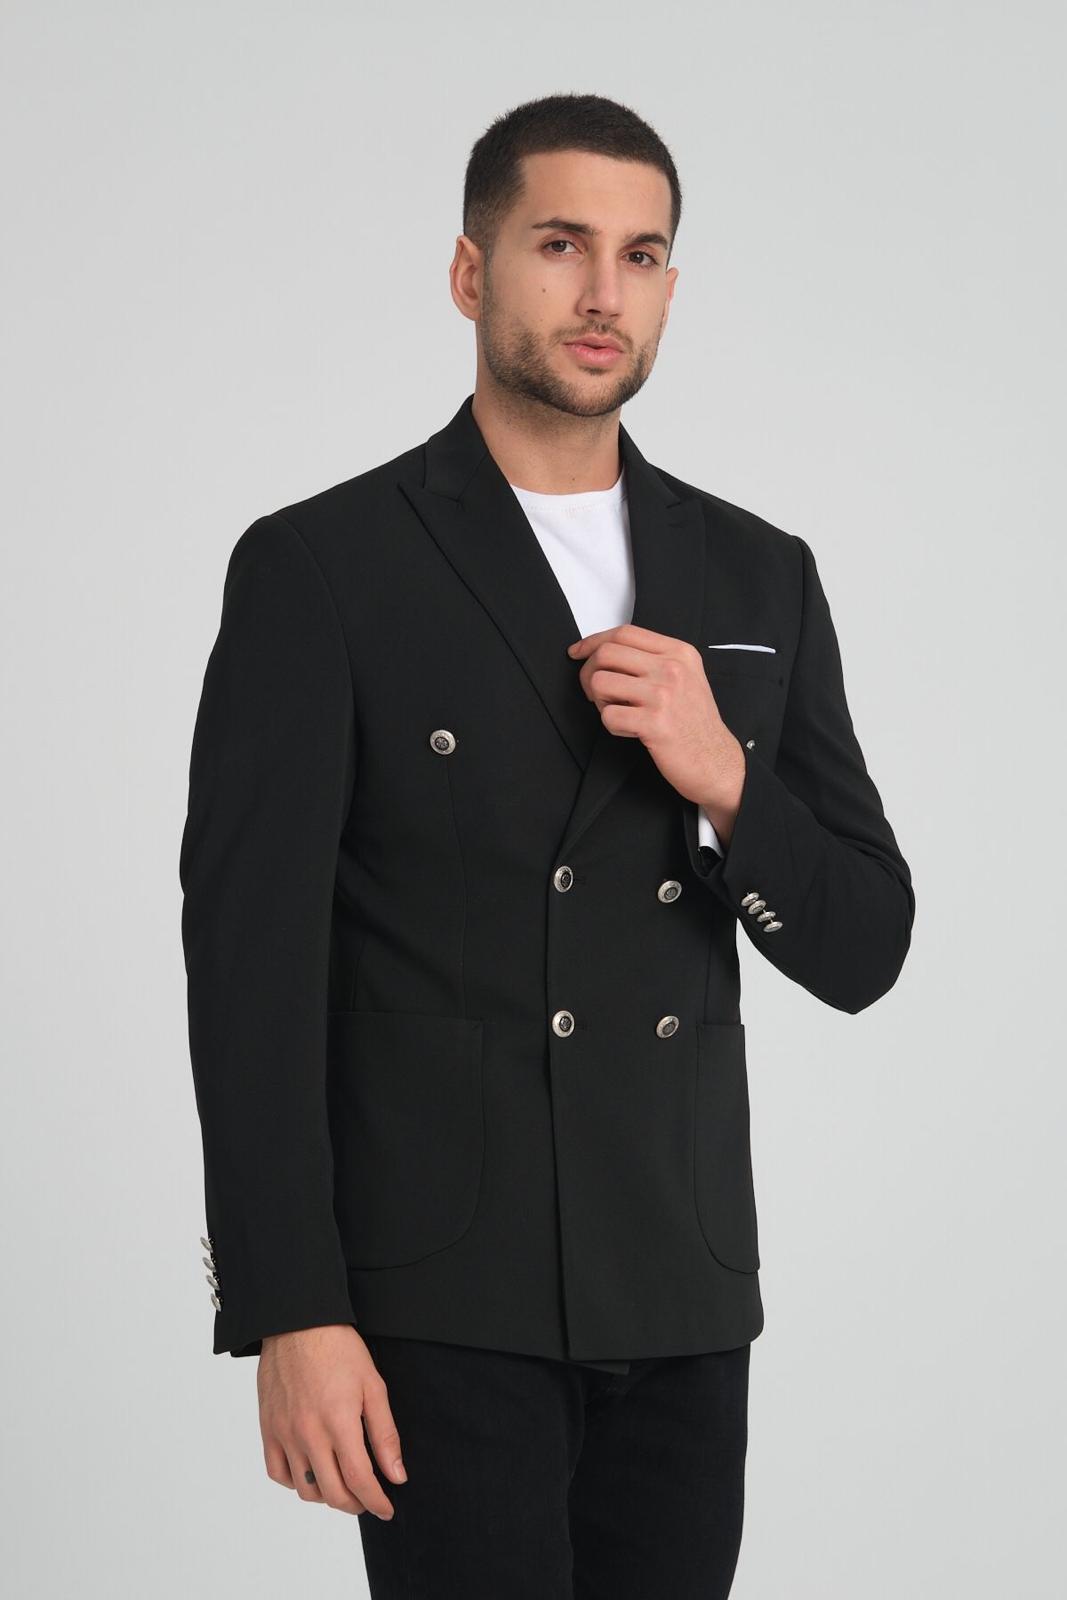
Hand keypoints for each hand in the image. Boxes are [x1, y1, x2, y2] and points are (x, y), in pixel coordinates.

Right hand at [258, 1324, 405, 1518]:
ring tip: (341, 1484)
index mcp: (339, 1422)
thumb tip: (396, 1475)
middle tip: (367, 1498)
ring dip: (326, 1496)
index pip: (360, 1481)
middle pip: (333, 1493)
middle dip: (355, 1504)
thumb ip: (385, 1434)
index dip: (376, 1502)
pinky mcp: (267, 1429)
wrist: (297, 1323)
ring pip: (305, 1489)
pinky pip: (277, 1473)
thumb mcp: (373, 1386)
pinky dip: (295, 1482)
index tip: (386, 1509)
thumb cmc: (338, 1349)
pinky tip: (310, 1471)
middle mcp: (309, 1434)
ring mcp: (284, 1433)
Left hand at [567, 623, 744, 842]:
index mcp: (679, 653)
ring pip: (601, 682)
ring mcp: (663, 695)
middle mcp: (672, 668)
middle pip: (607, 653)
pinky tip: (630, 730)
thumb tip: (604, 652)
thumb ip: (653, 660)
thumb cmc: (695, 723)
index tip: (578, 652)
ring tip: (618, 712)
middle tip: (594, 693)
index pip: (624, 633)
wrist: (716, 762)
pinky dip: (612, 725)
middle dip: (588, 673)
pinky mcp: (654, 723)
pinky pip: (608, 716)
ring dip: (600, 701)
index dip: (594, 641)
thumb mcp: (686, 677)